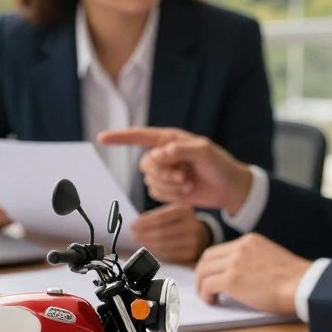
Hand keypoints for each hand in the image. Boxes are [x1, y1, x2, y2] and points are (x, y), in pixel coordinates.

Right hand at [97, 126, 252, 214]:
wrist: (229, 188)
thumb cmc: (219, 165)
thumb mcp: (204, 152)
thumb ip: (179, 150)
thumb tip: (157, 156)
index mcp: (170, 139)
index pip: (140, 136)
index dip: (120, 137)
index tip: (102, 138)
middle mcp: (164, 154)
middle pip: (145, 164)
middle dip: (163, 174)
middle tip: (184, 177)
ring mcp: (165, 172)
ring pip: (150, 181)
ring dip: (169, 186)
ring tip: (189, 184)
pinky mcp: (168, 189)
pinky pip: (156, 194)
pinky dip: (171, 195)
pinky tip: (187, 192)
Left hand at [131, 204, 210, 263]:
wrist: (202, 235)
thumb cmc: (180, 222)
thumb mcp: (173, 212)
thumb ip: (156, 216)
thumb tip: (136, 225)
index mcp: (185, 210)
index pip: (161, 217)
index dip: (145, 223)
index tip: (133, 226)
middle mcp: (192, 225)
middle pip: (162, 232)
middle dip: (144, 235)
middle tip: (134, 236)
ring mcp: (193, 241)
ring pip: (164, 245)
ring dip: (148, 244)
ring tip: (139, 242)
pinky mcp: (191, 254)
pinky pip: (169, 255)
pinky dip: (156, 252)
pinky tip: (149, 249)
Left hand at [194, 234, 308, 315]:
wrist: (304, 285)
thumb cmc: (295, 279)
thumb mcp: (270, 259)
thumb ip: (252, 260)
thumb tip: (239, 276)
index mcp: (250, 241)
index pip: (220, 249)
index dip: (212, 264)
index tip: (211, 275)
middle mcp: (240, 247)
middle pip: (207, 257)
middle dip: (202, 273)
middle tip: (204, 286)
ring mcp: (235, 262)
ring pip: (203, 270)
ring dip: (201, 285)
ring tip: (208, 296)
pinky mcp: (232, 279)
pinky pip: (207, 285)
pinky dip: (205, 294)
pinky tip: (212, 301)